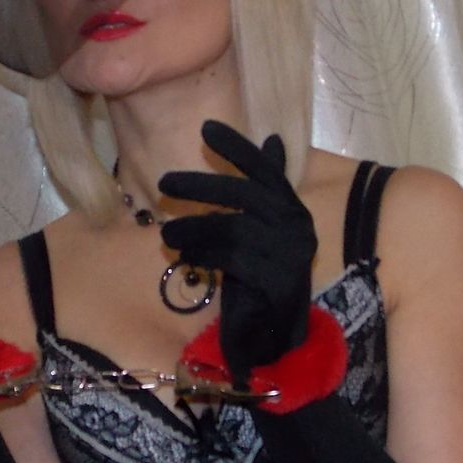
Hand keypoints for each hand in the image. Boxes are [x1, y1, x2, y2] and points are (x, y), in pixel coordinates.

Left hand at [158, 122, 316, 373]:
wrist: (275, 334)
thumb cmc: (261, 277)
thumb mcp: (259, 229)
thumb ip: (263, 189)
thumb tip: (274, 140)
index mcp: (294, 209)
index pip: (266, 170)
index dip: (237, 148)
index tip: (206, 127)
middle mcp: (298, 227)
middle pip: (245, 194)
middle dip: (201, 186)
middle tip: (163, 183)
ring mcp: (291, 255)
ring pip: (233, 228)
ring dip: (194, 226)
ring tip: (168, 230)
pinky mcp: (277, 282)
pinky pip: (233, 258)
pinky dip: (204, 253)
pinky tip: (186, 255)